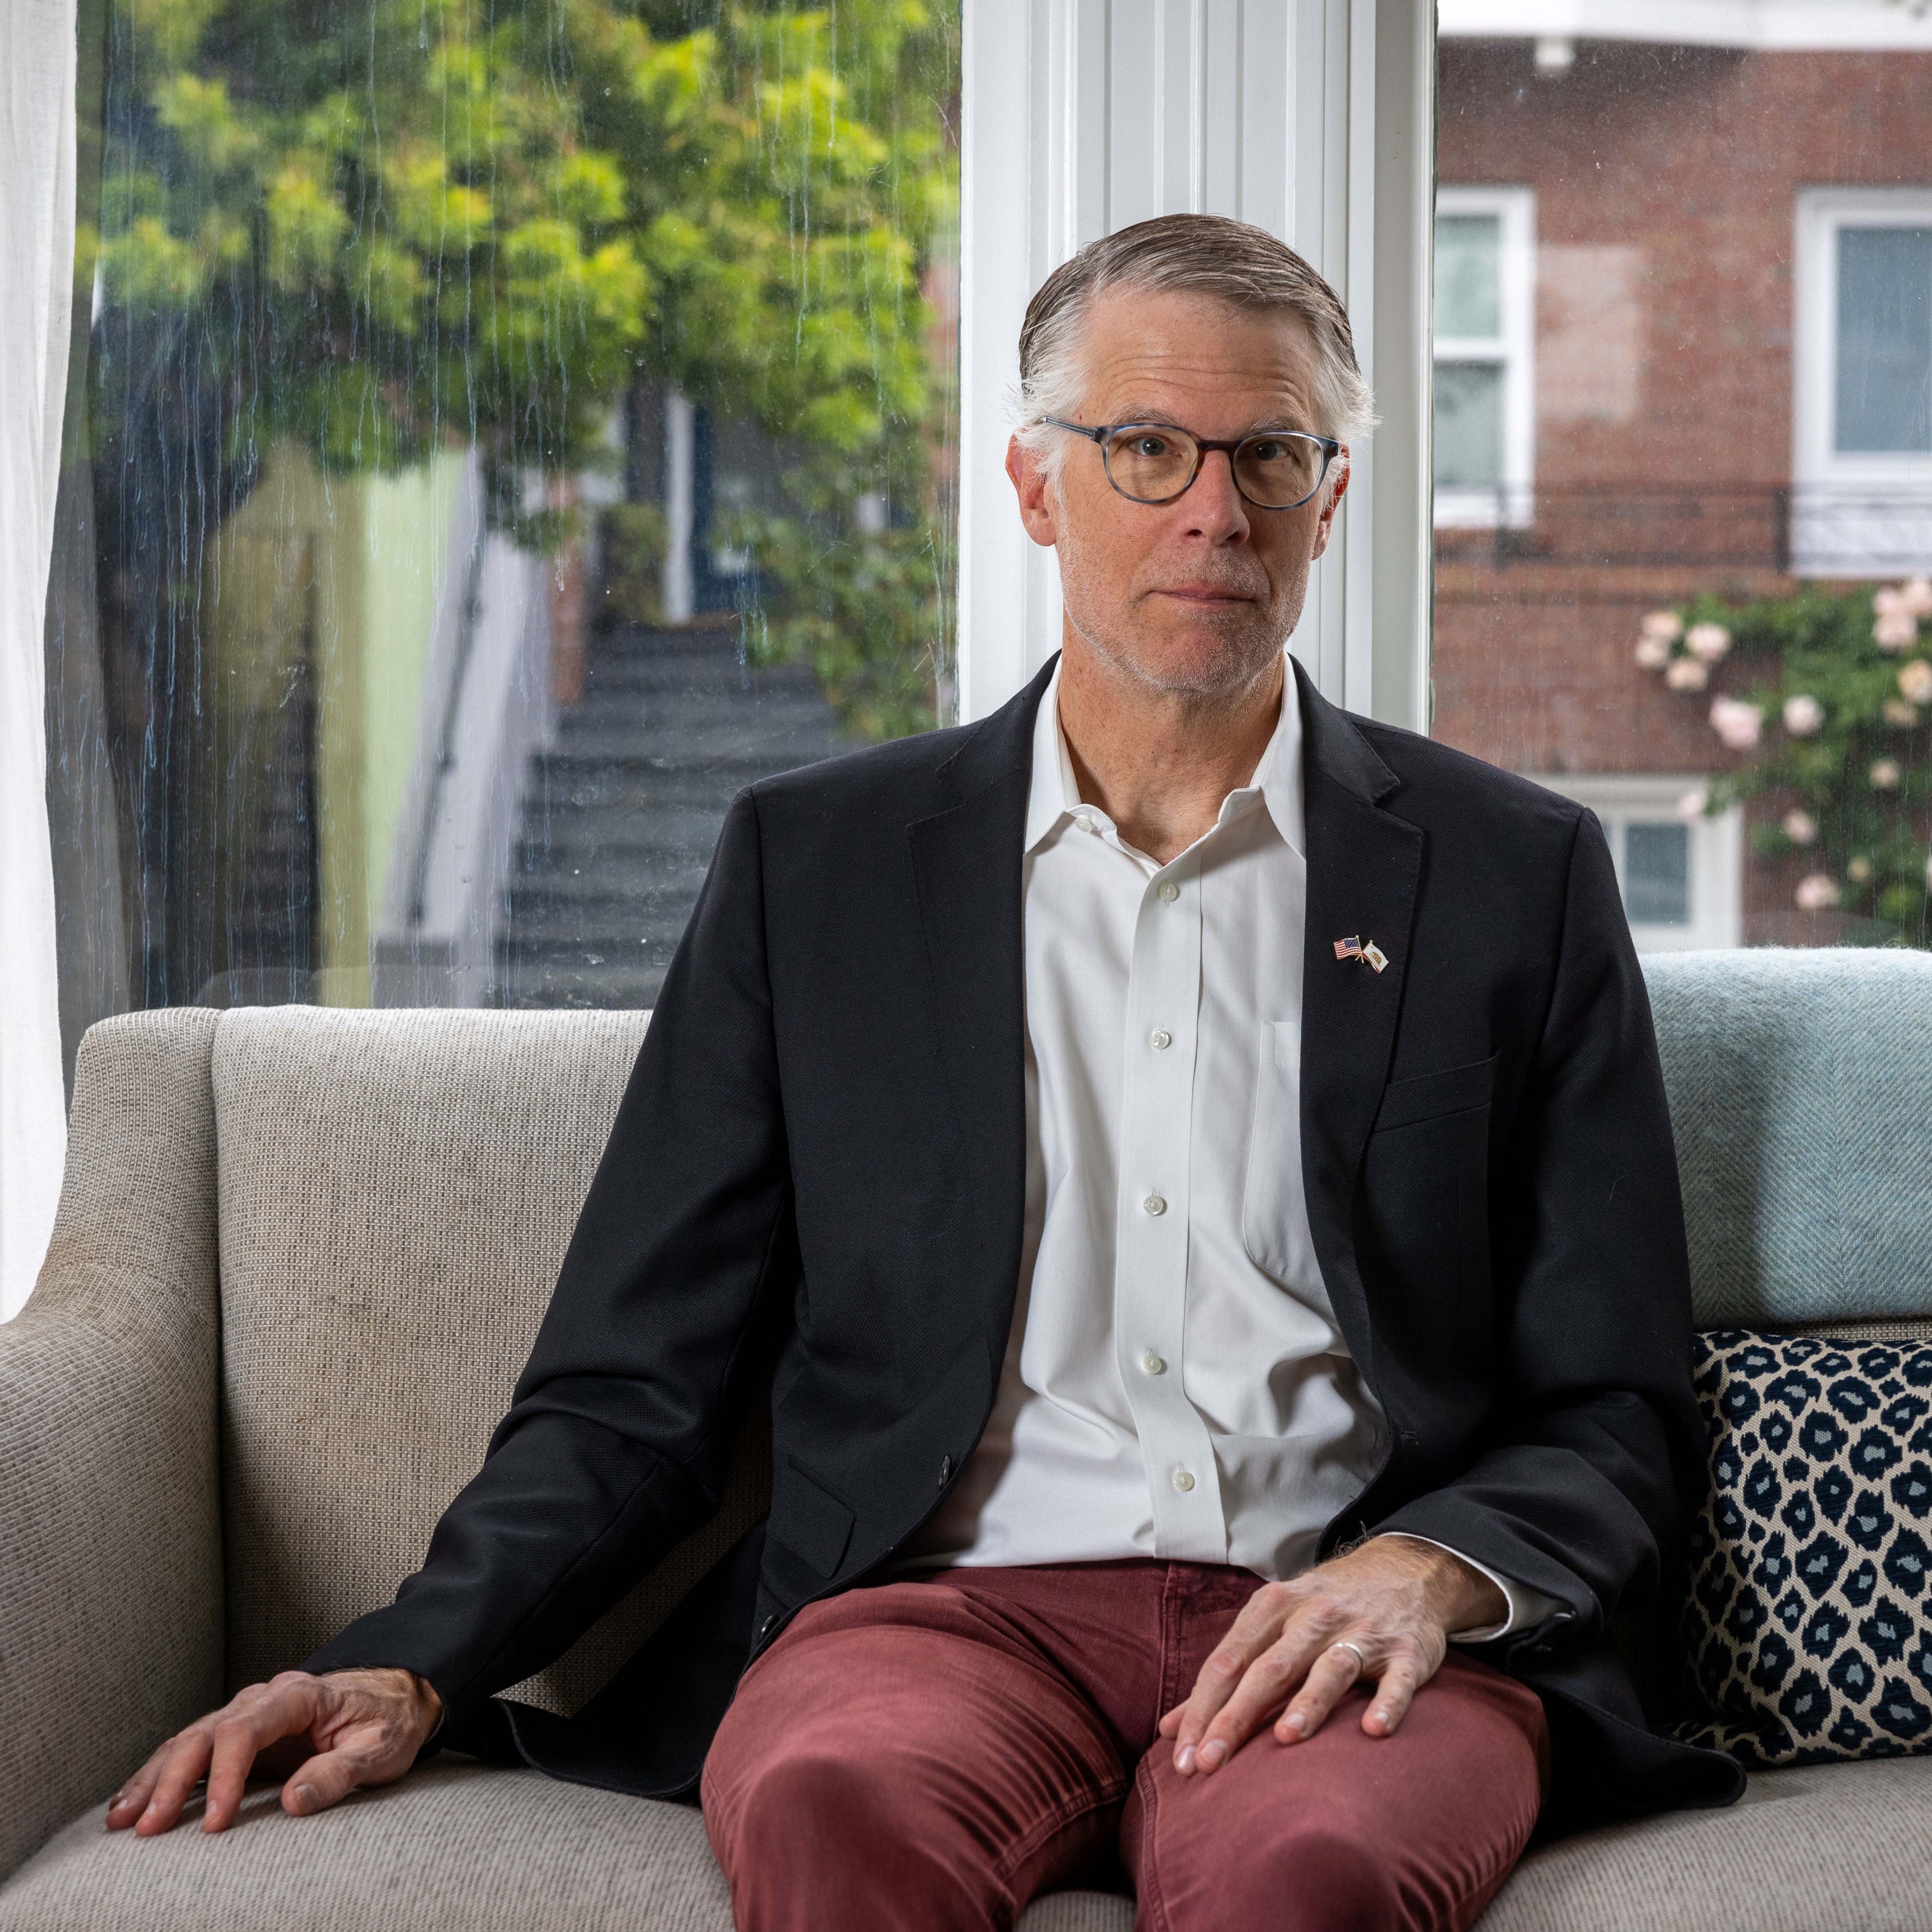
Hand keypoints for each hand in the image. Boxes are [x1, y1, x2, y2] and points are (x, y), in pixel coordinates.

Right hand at [106, 1667, 443, 1834]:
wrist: (396, 1695)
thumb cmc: (388, 1723)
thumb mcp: (379, 1748)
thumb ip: (339, 1771)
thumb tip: (294, 1801)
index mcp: (298, 1696)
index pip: (245, 1729)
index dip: (225, 1776)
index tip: (216, 1824)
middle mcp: (265, 1698)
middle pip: (206, 1733)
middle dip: (173, 1781)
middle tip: (149, 1828)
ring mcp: (248, 1713)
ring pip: (188, 1740)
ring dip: (154, 1778)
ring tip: (122, 1819)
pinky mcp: (240, 1734)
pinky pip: (192, 1750)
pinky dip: (159, 1774)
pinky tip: (132, 1800)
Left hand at [1160, 1537, 1504, 1775]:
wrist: (1404, 1571)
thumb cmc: (1322, 1610)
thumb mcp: (1272, 1625)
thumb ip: (1226, 1676)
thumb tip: (1171, 1729)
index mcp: (1273, 1606)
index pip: (1228, 1660)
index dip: (1202, 1708)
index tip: (1183, 1756)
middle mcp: (1314, 1616)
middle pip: (1268, 1668)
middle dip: (1236, 1716)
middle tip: (1210, 1763)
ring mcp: (1363, 1632)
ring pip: (1330, 1668)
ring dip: (1308, 1702)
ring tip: (1284, 1738)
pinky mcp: (1407, 1651)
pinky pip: (1397, 1679)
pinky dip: (1387, 1702)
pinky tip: (1373, 1730)